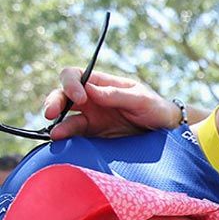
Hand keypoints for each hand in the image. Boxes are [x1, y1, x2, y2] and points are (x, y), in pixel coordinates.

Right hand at [43, 68, 178, 139]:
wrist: (167, 130)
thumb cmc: (156, 108)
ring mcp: (93, 118)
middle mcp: (92, 100)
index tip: (80, 97)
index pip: (75, 76)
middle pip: (64, 96)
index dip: (71, 83)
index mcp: (102, 84)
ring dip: (58, 124)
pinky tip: (63, 143)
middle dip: (54, 102)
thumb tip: (90, 90)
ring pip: (66, 117)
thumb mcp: (141, 99)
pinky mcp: (96, 136)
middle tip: (51, 113)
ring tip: (55, 134)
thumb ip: (116, 95)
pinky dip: (68, 139)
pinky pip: (77, 136)